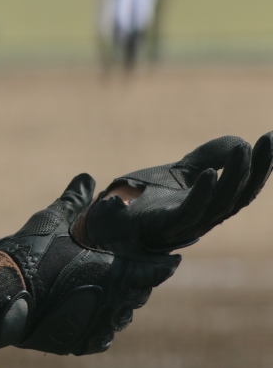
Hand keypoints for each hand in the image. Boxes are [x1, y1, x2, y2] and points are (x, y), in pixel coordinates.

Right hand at [0, 174, 177, 355]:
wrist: (3, 296)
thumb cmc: (32, 254)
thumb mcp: (52, 220)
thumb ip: (75, 200)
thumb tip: (87, 177)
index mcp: (114, 272)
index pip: (154, 271)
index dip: (163, 265)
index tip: (172, 260)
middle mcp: (112, 302)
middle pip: (138, 294)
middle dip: (135, 283)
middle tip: (128, 271)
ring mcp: (97, 325)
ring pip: (121, 317)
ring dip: (118, 305)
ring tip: (107, 291)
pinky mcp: (80, 343)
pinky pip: (102, 336)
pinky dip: (99, 324)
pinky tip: (89, 313)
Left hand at [75, 132, 272, 255]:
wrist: (110, 218)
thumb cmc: (148, 198)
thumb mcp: (182, 171)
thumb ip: (208, 156)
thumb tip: (240, 140)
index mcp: (212, 205)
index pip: (245, 186)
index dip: (262, 165)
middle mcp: (205, 218)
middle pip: (240, 195)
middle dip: (257, 168)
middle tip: (269, 140)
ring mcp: (186, 225)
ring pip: (220, 204)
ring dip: (234, 176)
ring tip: (243, 148)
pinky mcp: (164, 227)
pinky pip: (188, 212)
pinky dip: (201, 194)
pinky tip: (209, 174)